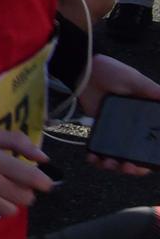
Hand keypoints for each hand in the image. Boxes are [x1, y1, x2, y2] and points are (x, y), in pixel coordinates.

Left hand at [80, 56, 159, 176]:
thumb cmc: (112, 72)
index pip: (153, 143)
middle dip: (134, 168)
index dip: (153, 157)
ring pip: (117, 157)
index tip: (150, 164)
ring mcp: (114, 131)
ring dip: (114, 166)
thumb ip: (153, 91)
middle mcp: (131, 128)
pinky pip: (98, 149)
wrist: (85, 70)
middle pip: (136, 156)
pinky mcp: (97, 130)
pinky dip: (96, 158)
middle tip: (128, 166)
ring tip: (109, 163)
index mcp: (145, 118)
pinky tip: (94, 158)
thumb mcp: (136, 81)